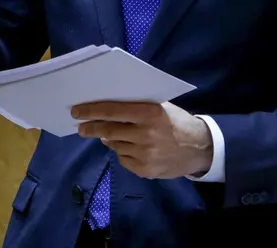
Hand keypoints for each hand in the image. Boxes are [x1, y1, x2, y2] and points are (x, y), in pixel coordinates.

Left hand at [73, 101, 212, 178]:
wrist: (199, 148)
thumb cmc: (177, 122)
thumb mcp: (161, 107)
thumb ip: (136, 108)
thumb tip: (107, 113)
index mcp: (150, 113)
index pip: (113, 111)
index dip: (92, 111)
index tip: (77, 111)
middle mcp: (145, 133)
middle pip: (109, 130)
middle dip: (91, 128)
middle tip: (81, 127)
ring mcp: (144, 154)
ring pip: (115, 145)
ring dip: (110, 140)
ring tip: (115, 136)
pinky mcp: (145, 170)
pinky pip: (123, 159)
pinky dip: (122, 152)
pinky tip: (131, 148)